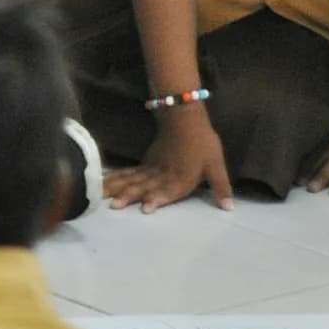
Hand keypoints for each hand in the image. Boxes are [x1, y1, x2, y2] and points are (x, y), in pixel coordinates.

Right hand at [106, 110, 232, 212]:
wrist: (184, 119)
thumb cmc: (202, 143)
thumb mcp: (216, 165)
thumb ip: (221, 186)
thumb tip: (229, 208)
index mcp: (181, 176)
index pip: (169, 190)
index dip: (158, 199)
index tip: (145, 208)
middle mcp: (163, 174)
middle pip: (144, 186)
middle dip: (129, 196)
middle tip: (113, 205)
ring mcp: (152, 168)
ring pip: (132, 179)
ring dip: (116, 188)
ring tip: (99, 195)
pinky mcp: (145, 164)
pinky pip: (128, 173)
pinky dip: (115, 178)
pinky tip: (102, 183)